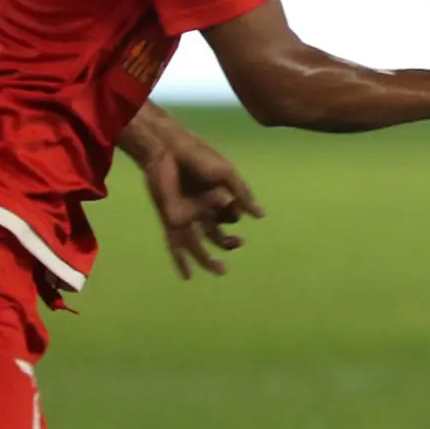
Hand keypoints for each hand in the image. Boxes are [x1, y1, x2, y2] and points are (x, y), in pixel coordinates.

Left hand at [136, 117, 261, 279]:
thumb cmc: (199, 158)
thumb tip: (261, 215)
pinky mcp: (171, 221)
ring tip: (221, 271)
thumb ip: (242, 195)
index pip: (231, 216)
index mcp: (217, 198)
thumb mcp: (226, 174)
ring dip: (208, 260)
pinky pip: (175, 245)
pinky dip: (181, 261)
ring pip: (198, 245)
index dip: (234, 215)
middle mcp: (202, 210)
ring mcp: (186, 217)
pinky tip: (187, 276)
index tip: (229, 201)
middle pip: (216, 234)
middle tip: (238, 243)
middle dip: (228, 243)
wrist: (168, 151)